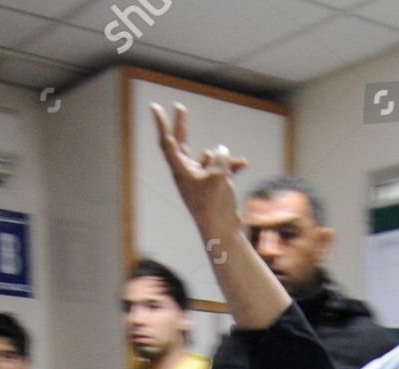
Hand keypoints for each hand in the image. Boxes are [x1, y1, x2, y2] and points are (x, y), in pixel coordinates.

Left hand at [151, 102, 248, 241]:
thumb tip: (220, 150)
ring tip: (234, 163)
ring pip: (206, 158)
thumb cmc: (215, 205)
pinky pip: (218, 169)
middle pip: (181, 144)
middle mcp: (185, 174)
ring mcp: (197, 180)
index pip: (167, 142)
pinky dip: (229, 166)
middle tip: (179, 106)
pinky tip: (242, 164)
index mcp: (180, 171)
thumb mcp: (219, 175)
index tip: (155, 107)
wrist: (221, 232)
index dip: (162, 123)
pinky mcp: (209, 187)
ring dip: (220, 156)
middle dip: (182, 125)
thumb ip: (220, 157)